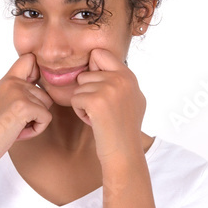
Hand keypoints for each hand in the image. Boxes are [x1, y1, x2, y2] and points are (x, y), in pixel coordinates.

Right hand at [0, 53, 52, 171]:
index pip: (29, 58)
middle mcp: (12, 82)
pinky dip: (36, 130)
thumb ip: (20, 91)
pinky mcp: (24, 106)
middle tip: (16, 121)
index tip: (30, 91)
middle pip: (45, 92)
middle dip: (37, 111)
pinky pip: (46, 118)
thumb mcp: (5, 102)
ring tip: (16, 126)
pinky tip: (19, 132)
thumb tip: (46, 87)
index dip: (38, 72)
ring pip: (47, 106)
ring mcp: (18, 92)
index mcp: (7, 80)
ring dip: (36, 121)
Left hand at [70, 48, 145, 162]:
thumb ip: (121, 81)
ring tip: (99, 117)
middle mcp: (121, 78)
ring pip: (79, 87)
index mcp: (129, 76)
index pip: (100, 53)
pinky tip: (94, 122)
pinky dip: (80, 112)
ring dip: (83, 103)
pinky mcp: (96, 101)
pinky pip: (75, 99)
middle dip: (87, 91)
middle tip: (101, 109)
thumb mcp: (132, 99)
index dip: (93, 68)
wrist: (124, 153)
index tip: (98, 86)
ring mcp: (109, 88)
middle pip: (86, 73)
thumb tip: (102, 64)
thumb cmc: (124, 130)